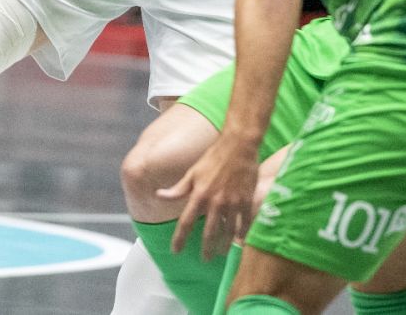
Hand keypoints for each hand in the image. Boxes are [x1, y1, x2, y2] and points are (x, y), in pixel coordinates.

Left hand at [158, 134, 259, 259]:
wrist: (239, 145)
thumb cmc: (214, 157)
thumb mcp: (193, 172)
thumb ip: (178, 189)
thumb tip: (159, 196)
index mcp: (199, 195)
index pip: (186, 222)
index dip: (180, 239)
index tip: (175, 252)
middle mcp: (215, 202)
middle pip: (209, 233)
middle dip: (206, 249)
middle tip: (204, 259)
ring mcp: (232, 202)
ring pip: (227, 231)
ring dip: (223, 245)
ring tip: (221, 253)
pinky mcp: (246, 200)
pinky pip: (244, 223)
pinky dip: (241, 234)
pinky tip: (239, 241)